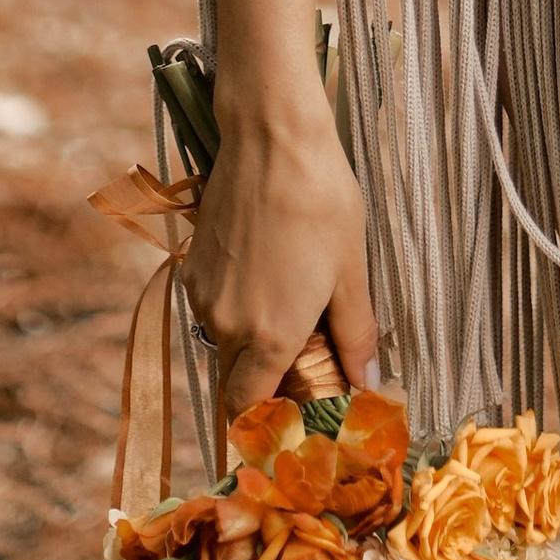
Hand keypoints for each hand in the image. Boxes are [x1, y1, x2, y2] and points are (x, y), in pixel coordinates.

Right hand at [181, 86, 377, 411]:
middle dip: (261, 379)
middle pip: (234, 377)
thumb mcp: (350, 271)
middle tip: (299, 356)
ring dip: (247, 337)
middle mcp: (225, 325)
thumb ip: (355, 335)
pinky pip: (209, 304)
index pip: (248, 408)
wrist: (272, 138)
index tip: (287, 414)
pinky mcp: (192, 263)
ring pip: (221, 339)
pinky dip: (232, 304)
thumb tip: (367, 381)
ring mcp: (202, 294)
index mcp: (268, 337)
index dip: (264, 420)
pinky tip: (264, 270)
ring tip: (287, 301)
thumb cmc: (320, 202)